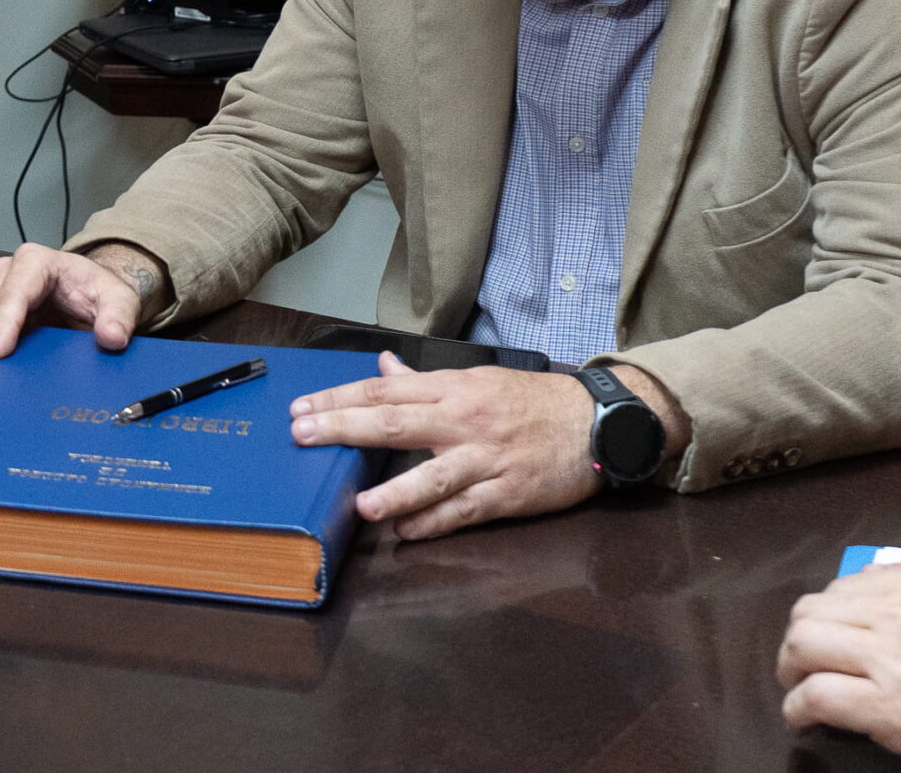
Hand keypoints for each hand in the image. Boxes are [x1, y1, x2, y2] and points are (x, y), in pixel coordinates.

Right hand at [0, 243, 157, 378]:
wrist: (90, 296)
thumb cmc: (97, 292)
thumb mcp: (118, 299)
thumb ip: (118, 316)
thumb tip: (111, 337)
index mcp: (35, 262)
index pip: (11, 293)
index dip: (3, 323)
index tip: (0, 353)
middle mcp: (6, 275)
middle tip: (6, 386)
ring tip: (1, 390)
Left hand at [288, 355, 600, 538]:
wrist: (597, 423)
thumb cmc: (533, 402)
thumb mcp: (478, 380)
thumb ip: (425, 381)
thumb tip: (382, 368)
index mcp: (455, 389)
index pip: (385, 391)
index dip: (340, 400)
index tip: (303, 410)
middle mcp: (466, 420)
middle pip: (397, 424)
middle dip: (346, 429)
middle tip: (304, 437)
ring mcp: (487, 459)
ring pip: (434, 476)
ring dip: (396, 492)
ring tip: (362, 505)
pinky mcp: (509, 494)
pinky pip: (466, 510)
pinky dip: (436, 522)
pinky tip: (408, 532)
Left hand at [780, 563, 900, 772]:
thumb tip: (883, 613)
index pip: (849, 586)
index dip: (832, 614)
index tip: (832, 634)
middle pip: (815, 610)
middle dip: (802, 637)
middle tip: (804, 662)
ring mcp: (891, 656)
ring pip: (804, 644)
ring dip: (793, 668)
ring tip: (797, 687)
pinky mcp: (886, 703)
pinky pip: (816, 695)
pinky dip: (798, 708)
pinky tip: (803, 719)